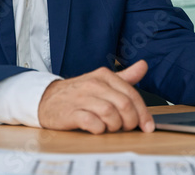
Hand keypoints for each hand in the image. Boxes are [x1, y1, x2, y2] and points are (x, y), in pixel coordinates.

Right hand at [38, 60, 153, 134]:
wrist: (47, 99)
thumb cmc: (79, 93)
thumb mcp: (102, 81)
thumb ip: (124, 77)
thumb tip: (144, 65)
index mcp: (104, 75)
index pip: (131, 94)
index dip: (143, 113)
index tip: (147, 126)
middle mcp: (93, 84)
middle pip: (124, 105)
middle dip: (131, 121)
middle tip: (127, 128)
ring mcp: (81, 98)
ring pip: (110, 114)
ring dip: (115, 126)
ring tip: (111, 128)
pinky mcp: (71, 113)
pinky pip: (92, 123)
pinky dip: (99, 129)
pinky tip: (98, 129)